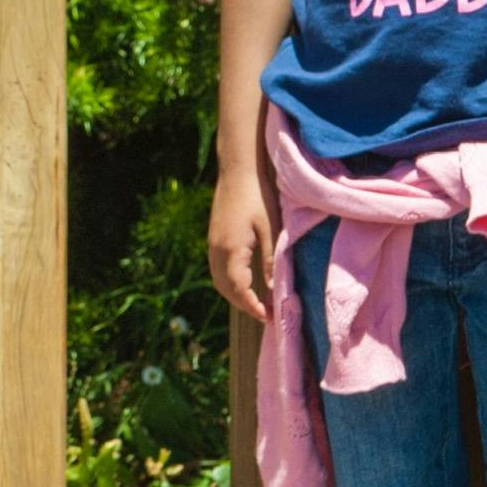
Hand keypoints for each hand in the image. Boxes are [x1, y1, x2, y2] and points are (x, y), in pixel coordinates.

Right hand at [205, 157, 273, 321]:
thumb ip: (270, 261)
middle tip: (267, 313)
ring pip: (219, 281)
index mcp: (230, 250)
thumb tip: (273, 290)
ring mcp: (212, 244)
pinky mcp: (214, 238)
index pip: (239, 290)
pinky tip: (246, 282)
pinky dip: (231, 282)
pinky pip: (218, 269)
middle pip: (226, 289)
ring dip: (236, 295)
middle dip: (244, 305)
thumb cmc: (258, 195)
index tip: (270, 317)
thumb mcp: (271, 229)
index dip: (253, 306)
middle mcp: (216, 250)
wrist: (238, 169)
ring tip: (257, 302)